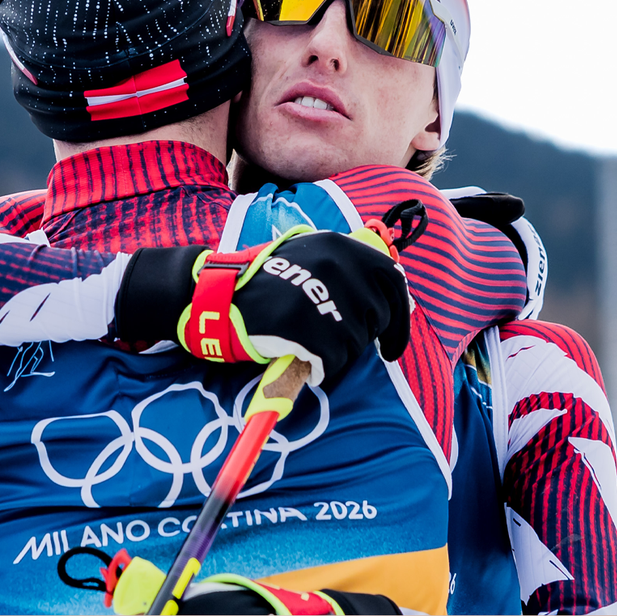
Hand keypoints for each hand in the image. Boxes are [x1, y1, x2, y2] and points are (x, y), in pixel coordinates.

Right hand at [114, 226, 411, 386]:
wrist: (216, 296)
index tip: (394, 337)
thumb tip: (391, 289)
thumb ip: (347, 268)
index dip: (400, 313)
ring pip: (357, 341)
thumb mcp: (309, 257)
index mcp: (340, 246)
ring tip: (313, 347)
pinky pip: (335, 360)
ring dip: (340, 353)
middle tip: (344, 344)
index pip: (393, 280)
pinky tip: (305, 361)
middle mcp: (336, 266)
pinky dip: (324, 369)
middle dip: (368, 336)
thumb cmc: (264, 283)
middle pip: (379, 314)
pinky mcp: (306, 326)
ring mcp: (321, 295)